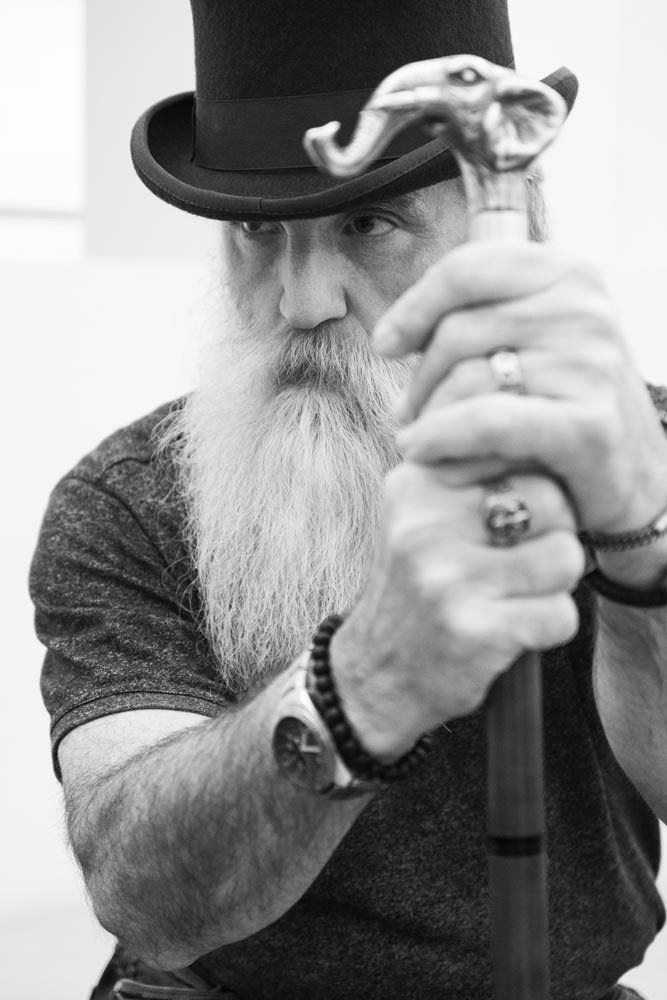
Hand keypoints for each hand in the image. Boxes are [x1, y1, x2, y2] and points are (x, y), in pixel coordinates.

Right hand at [331, 461, 584, 759]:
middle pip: (552, 499)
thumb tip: (549, 449)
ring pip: (565, 557)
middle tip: (518, 564)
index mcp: (415, 484)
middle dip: (553, 534)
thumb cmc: (420, 587)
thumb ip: (473, 473)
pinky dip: (549, 628)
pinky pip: (560, 614)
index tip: (510, 522)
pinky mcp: (473, 629)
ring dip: (554, 586)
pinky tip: (511, 632)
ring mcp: (448, 577)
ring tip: (512, 597)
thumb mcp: (424, 514)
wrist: (377, 676)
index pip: (517, 452)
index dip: (534, 490)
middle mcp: (425, 524)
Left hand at [373, 240, 666, 539]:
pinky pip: (486, 421)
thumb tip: (393, 333)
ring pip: (465, 378)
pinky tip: (422, 452)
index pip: (466, 269)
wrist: (637, 481)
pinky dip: (442, 438)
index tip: (387, 343)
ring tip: (421, 440)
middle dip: (420, 379)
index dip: (414, 306)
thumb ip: (479, 321)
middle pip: (457, 331)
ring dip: (428, 417)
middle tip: (409, 413)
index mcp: (569, 274)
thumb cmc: (566, 409)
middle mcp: (584, 311)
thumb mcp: (533, 344)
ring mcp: (590, 366)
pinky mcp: (587, 425)